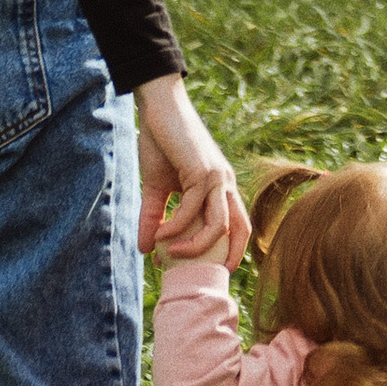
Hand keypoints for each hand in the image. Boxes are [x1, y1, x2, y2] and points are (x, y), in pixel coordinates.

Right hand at [134, 73, 251, 266]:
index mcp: (220, 187)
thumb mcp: (156, 187)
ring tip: (170, 256)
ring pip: (219, 224)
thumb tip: (145, 250)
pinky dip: (175, 227)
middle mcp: (225, 184)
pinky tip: (159, 234)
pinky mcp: (202, 171)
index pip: (238, 224)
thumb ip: (153, 218)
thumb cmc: (161, 144)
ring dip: (195, 247)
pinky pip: (192, 209)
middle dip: (230, 256)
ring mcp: (217, 177)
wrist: (159, 108)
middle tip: (207, 277)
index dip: (232, 249)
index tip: (213, 270)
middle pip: (240, 228)